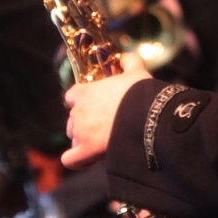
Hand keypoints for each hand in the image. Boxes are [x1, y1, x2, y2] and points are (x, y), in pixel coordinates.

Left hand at [61, 53, 150, 168]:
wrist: (147, 117)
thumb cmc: (140, 93)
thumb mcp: (137, 72)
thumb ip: (129, 61)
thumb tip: (124, 57)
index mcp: (83, 92)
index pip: (72, 97)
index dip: (83, 101)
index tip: (97, 105)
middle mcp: (77, 112)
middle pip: (73, 119)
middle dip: (86, 123)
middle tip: (107, 125)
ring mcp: (79, 133)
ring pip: (74, 138)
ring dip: (85, 140)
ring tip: (105, 141)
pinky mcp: (85, 151)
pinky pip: (70, 160)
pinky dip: (77, 160)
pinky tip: (89, 158)